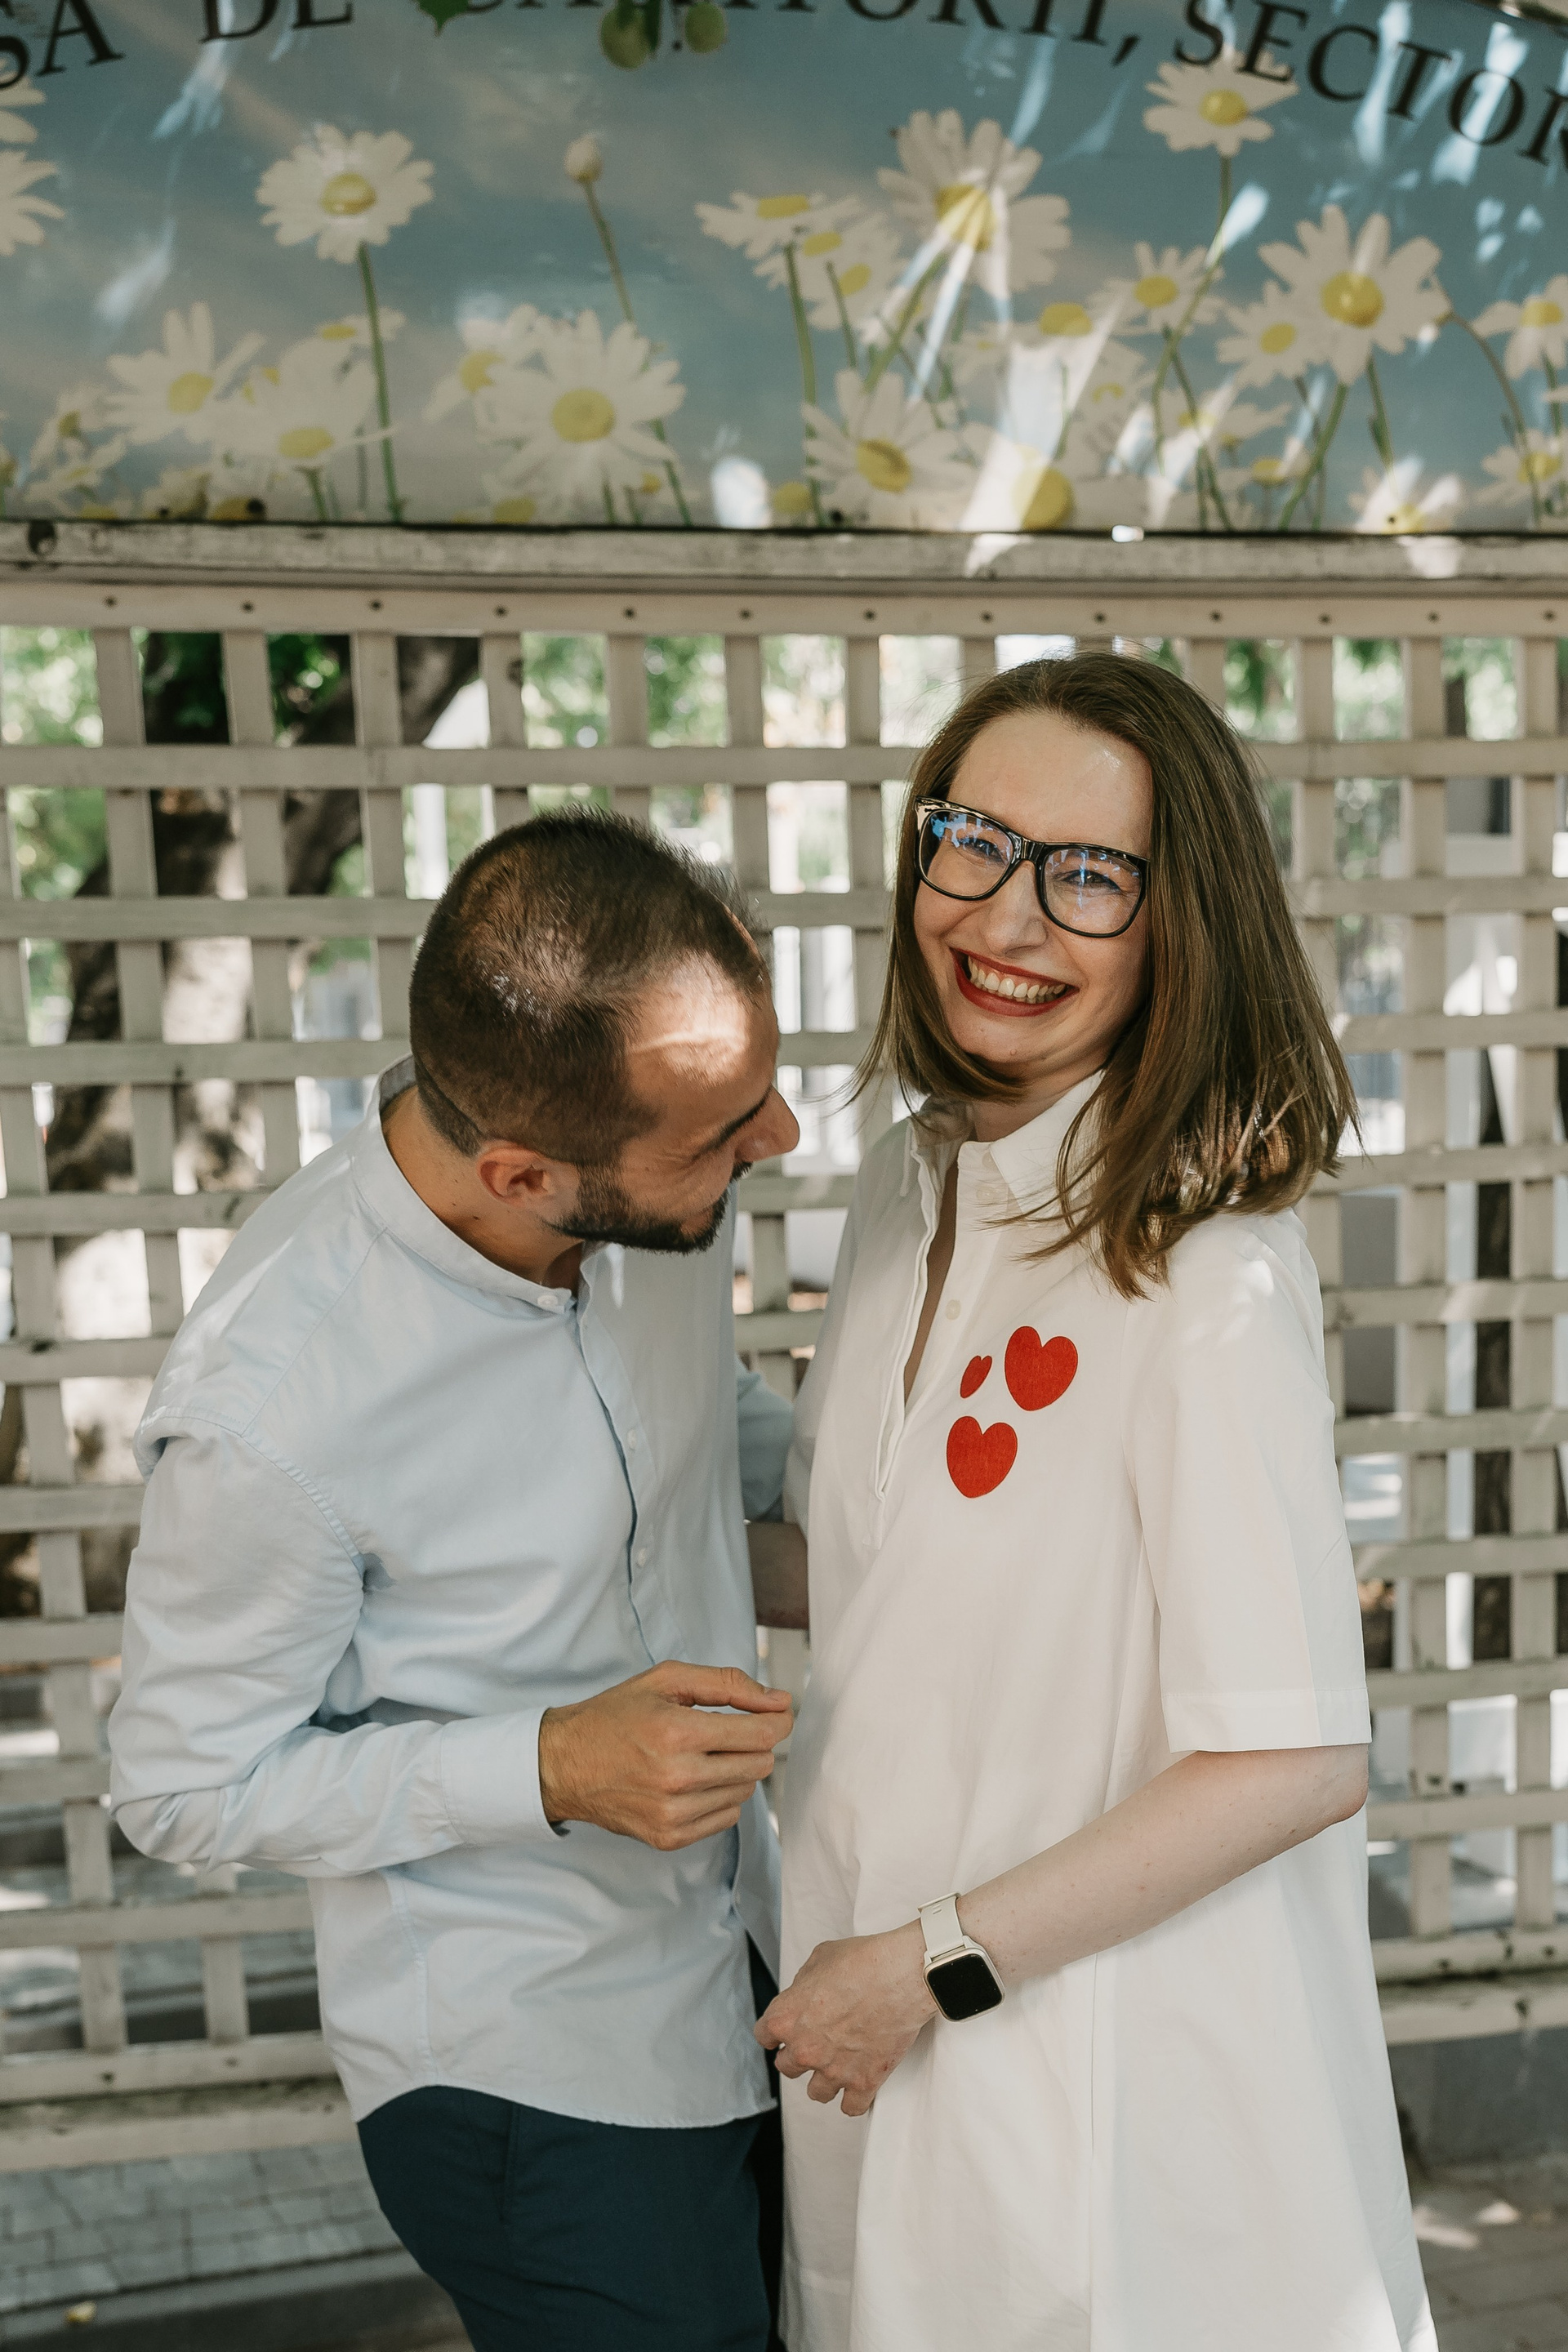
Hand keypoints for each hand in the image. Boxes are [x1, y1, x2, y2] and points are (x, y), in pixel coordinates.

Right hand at [538, 1661, 791, 1849]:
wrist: (564, 1764)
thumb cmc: (615, 1716)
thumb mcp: (667, 1680)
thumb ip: (728, 1684)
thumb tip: (779, 1701)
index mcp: (677, 1732)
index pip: (760, 1734)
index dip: (778, 1721)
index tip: (776, 1714)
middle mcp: (678, 1778)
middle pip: (758, 1764)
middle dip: (754, 1743)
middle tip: (728, 1730)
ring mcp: (673, 1814)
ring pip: (745, 1792)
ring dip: (735, 1770)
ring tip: (702, 1754)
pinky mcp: (668, 1838)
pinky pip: (725, 1818)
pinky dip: (719, 1796)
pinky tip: (693, 1780)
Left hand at [755, 1922, 935, 2116]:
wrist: (902, 1976)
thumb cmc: (863, 1961)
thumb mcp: (819, 1958)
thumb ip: (802, 1985)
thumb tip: (803, 1996)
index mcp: (786, 2017)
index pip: (764, 2035)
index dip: (773, 2032)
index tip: (781, 2033)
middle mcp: (805, 2049)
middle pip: (786, 2067)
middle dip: (798, 2055)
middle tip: (814, 2044)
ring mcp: (833, 2070)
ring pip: (816, 2093)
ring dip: (823, 2080)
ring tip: (836, 2066)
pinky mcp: (863, 2083)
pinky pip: (851, 2108)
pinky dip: (854, 2098)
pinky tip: (858, 2084)